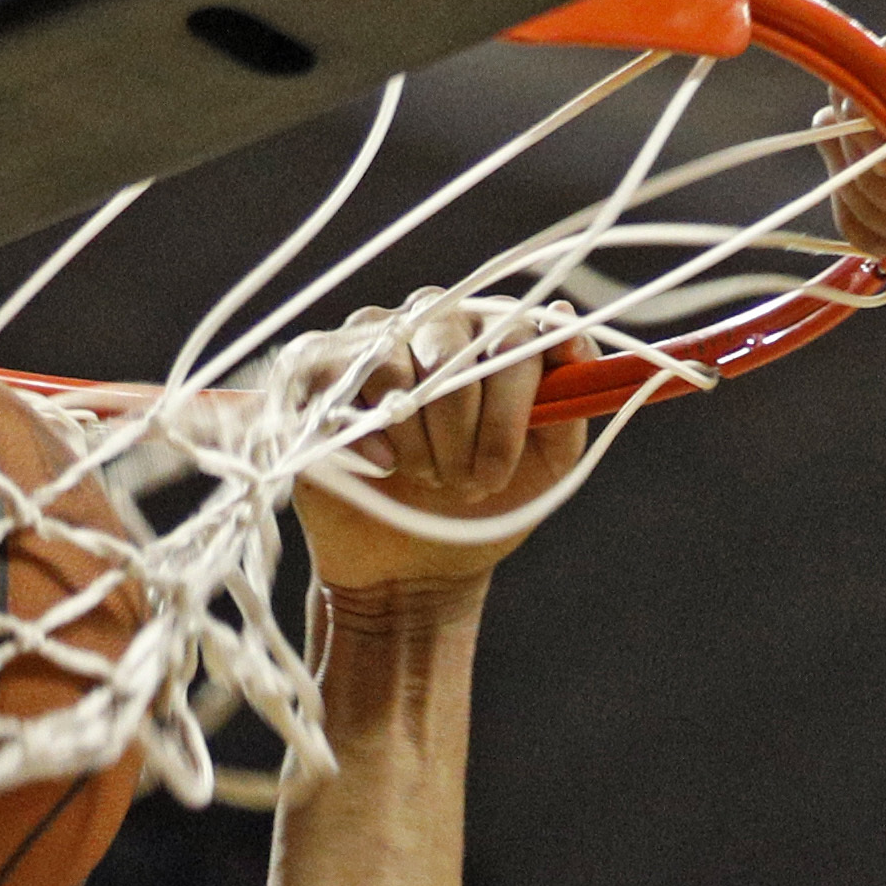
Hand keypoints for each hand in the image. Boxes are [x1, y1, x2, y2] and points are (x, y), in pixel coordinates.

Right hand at [291, 301, 591, 603]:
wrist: (413, 566)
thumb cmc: (483, 507)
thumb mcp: (547, 464)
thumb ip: (568, 400)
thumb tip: (566, 327)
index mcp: (493, 333)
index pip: (515, 333)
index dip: (511, 407)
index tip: (499, 469)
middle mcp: (433, 319)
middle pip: (454, 346)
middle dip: (465, 434)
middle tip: (466, 485)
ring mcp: (372, 339)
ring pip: (397, 369)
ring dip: (418, 444)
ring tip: (423, 477)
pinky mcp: (318, 369)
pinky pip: (344, 385)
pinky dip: (371, 440)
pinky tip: (384, 469)